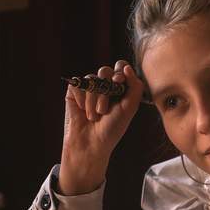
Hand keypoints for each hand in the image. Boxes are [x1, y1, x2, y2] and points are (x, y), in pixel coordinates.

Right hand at [58, 61, 143, 194]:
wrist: (91, 143)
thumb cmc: (113, 128)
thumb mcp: (129, 108)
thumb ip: (134, 87)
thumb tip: (126, 67)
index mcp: (120, 87)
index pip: (121, 67)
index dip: (119, 72)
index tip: (118, 82)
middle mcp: (104, 85)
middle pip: (105, 71)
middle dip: (105, 91)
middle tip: (104, 110)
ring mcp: (89, 88)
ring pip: (91, 79)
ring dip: (93, 99)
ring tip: (94, 116)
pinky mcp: (74, 92)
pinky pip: (77, 85)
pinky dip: (81, 99)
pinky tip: (82, 111)